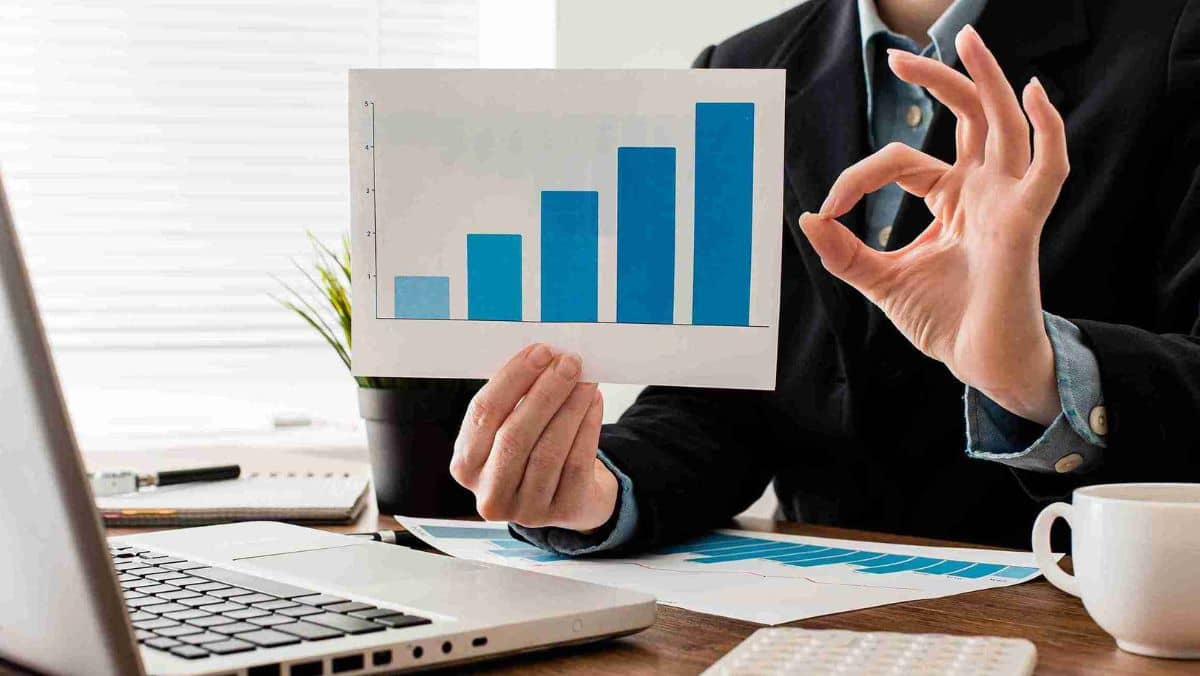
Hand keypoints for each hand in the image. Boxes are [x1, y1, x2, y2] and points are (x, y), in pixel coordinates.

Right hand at [449, 344, 617, 530]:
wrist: (569, 496)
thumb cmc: (533, 451)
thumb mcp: (510, 429)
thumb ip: (515, 399)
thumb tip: (543, 357)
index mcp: (465, 465)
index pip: (483, 415)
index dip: (512, 380)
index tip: (539, 352)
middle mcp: (489, 493)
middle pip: (514, 435)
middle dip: (544, 392)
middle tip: (568, 362)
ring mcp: (526, 510)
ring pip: (548, 450)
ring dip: (570, 407)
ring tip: (585, 378)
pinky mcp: (562, 512)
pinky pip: (576, 462)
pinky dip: (587, 426)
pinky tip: (593, 401)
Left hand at [799, 26, 1067, 424]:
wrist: (978, 363)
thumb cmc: (943, 320)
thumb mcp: (880, 281)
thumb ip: (844, 252)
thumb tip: (807, 218)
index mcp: (951, 199)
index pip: (904, 161)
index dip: (859, 177)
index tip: (829, 207)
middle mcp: (982, 191)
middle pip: (969, 117)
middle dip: (937, 79)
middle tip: (898, 55)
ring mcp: (1006, 202)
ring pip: (1005, 124)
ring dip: (987, 80)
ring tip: (967, 39)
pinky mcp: (1024, 222)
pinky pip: (1049, 166)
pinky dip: (1049, 128)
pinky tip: (1034, 93)